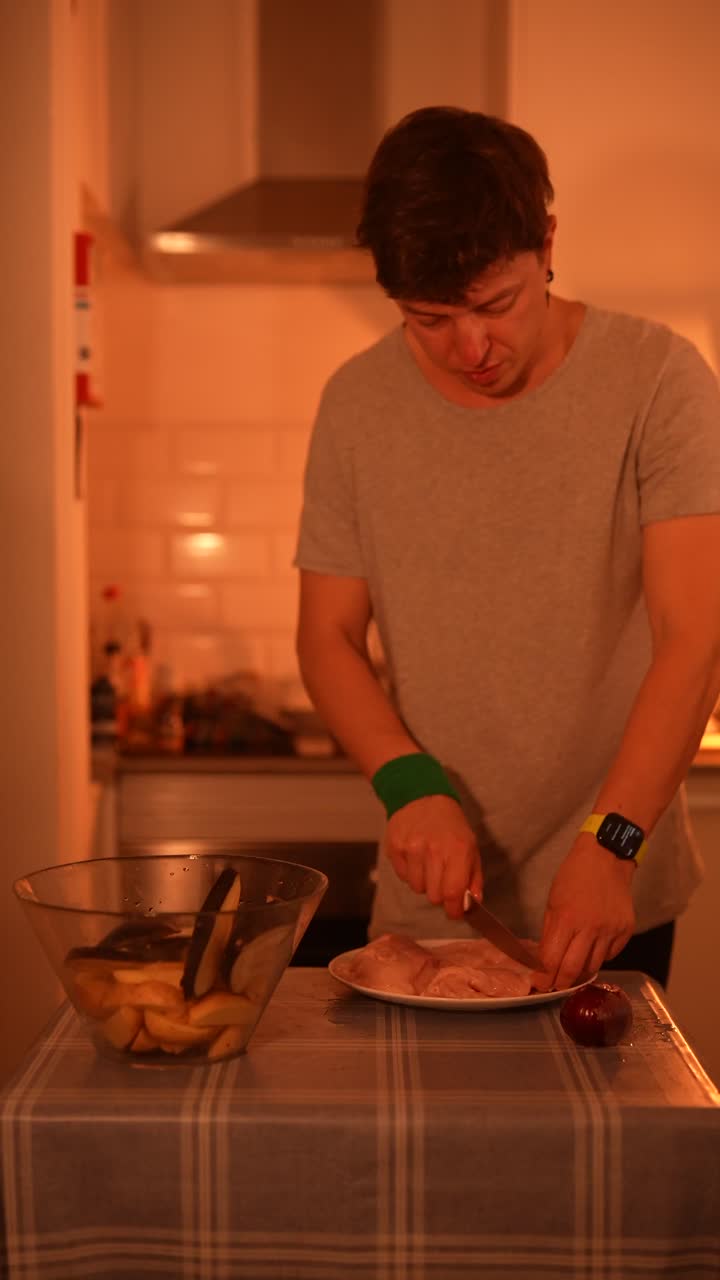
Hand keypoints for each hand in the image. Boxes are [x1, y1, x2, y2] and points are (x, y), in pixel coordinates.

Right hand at [385, 795, 482, 918]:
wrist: (422, 798)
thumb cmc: (451, 826)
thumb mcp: (471, 847)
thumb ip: (474, 877)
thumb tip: (472, 903)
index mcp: (457, 850)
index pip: (453, 893)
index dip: (454, 910)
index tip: (454, 912)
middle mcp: (434, 850)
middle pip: (434, 896)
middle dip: (440, 894)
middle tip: (442, 879)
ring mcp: (412, 849)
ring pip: (417, 888)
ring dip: (424, 883)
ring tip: (428, 865)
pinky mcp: (395, 847)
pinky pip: (403, 877)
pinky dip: (410, 873)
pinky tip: (415, 858)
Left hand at [537, 834, 635, 989]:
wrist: (606, 858)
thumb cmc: (573, 876)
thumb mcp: (553, 901)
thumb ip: (550, 933)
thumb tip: (545, 961)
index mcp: (567, 918)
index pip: (552, 959)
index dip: (544, 977)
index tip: (538, 984)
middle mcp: (591, 928)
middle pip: (574, 970)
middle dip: (561, 983)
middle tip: (554, 987)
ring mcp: (611, 931)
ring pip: (594, 966)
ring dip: (580, 973)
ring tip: (571, 973)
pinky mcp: (626, 931)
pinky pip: (610, 955)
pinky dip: (598, 958)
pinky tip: (591, 951)